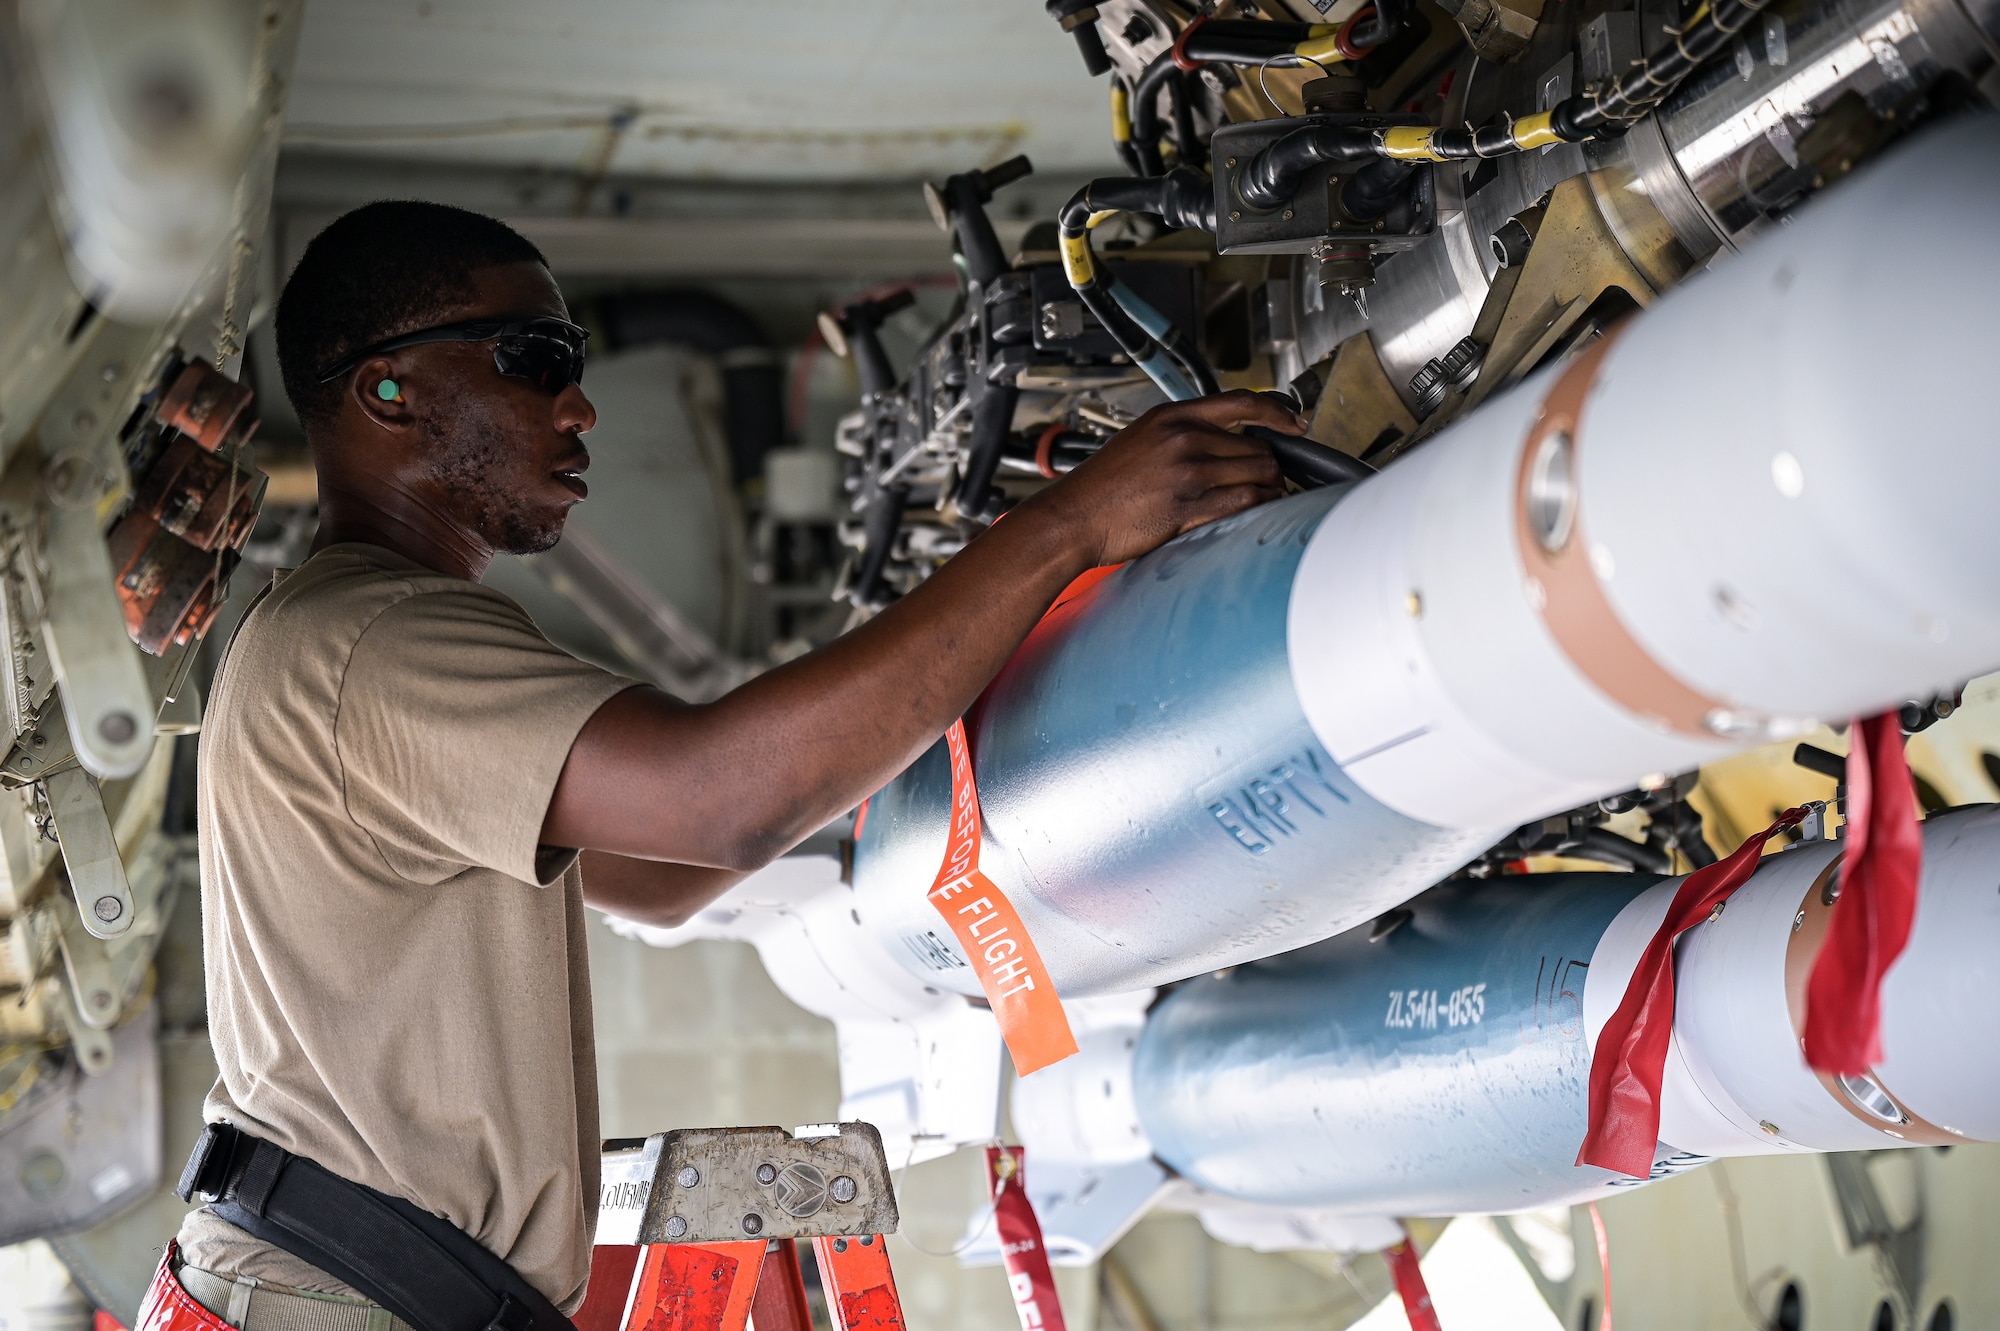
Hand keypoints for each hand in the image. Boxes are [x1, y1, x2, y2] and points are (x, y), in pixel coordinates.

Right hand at [1022, 390, 1295, 567]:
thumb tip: (1224, 440)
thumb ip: (1181, 433)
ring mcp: (1187, 472)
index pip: (1242, 402)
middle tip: (1273, 477)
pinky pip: (1244, 501)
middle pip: (1256, 445)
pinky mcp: (1188, 506)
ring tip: (1269, 495)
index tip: (1295, 423)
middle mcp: (1183, 439)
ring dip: (1271, 487)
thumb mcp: (1141, 439)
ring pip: (1257, 473)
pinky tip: (1260, 508)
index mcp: (1172, 417)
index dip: (1278, 411)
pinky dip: (1260, 505)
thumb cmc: (1103, 487)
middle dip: (1271, 464)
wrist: (1074, 517)